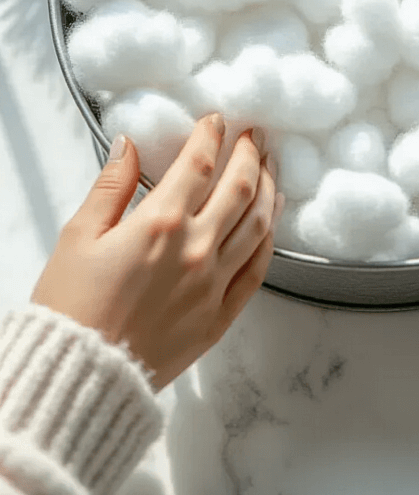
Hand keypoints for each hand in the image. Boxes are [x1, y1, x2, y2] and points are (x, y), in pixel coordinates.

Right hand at [31, 117, 282, 390]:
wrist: (82, 374)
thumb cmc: (72, 306)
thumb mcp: (78, 236)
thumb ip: (110, 186)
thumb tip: (130, 145)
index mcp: (160, 223)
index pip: (199, 164)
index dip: (211, 136)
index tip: (216, 120)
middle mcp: (196, 249)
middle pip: (240, 188)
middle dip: (250, 155)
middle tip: (254, 136)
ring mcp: (213, 284)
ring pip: (258, 225)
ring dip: (269, 190)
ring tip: (271, 169)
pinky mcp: (220, 317)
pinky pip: (257, 271)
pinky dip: (268, 240)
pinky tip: (269, 223)